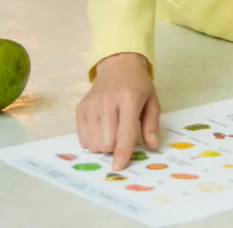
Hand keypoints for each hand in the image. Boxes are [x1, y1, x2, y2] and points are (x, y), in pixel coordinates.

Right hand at [76, 52, 160, 171]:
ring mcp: (92, 104)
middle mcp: (108, 101)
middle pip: (107, 142)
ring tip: (111, 131)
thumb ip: (151, 124)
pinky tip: (101, 127)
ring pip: (94, 143)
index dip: (122, 152)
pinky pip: (83, 137)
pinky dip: (92, 139)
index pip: (125, 132)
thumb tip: (152, 146)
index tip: (118, 166)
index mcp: (129, 99)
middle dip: (115, 147)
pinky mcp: (81, 108)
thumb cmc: (137, 85)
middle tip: (121, 136)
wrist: (118, 66)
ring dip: (103, 145)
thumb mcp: (152, 101)